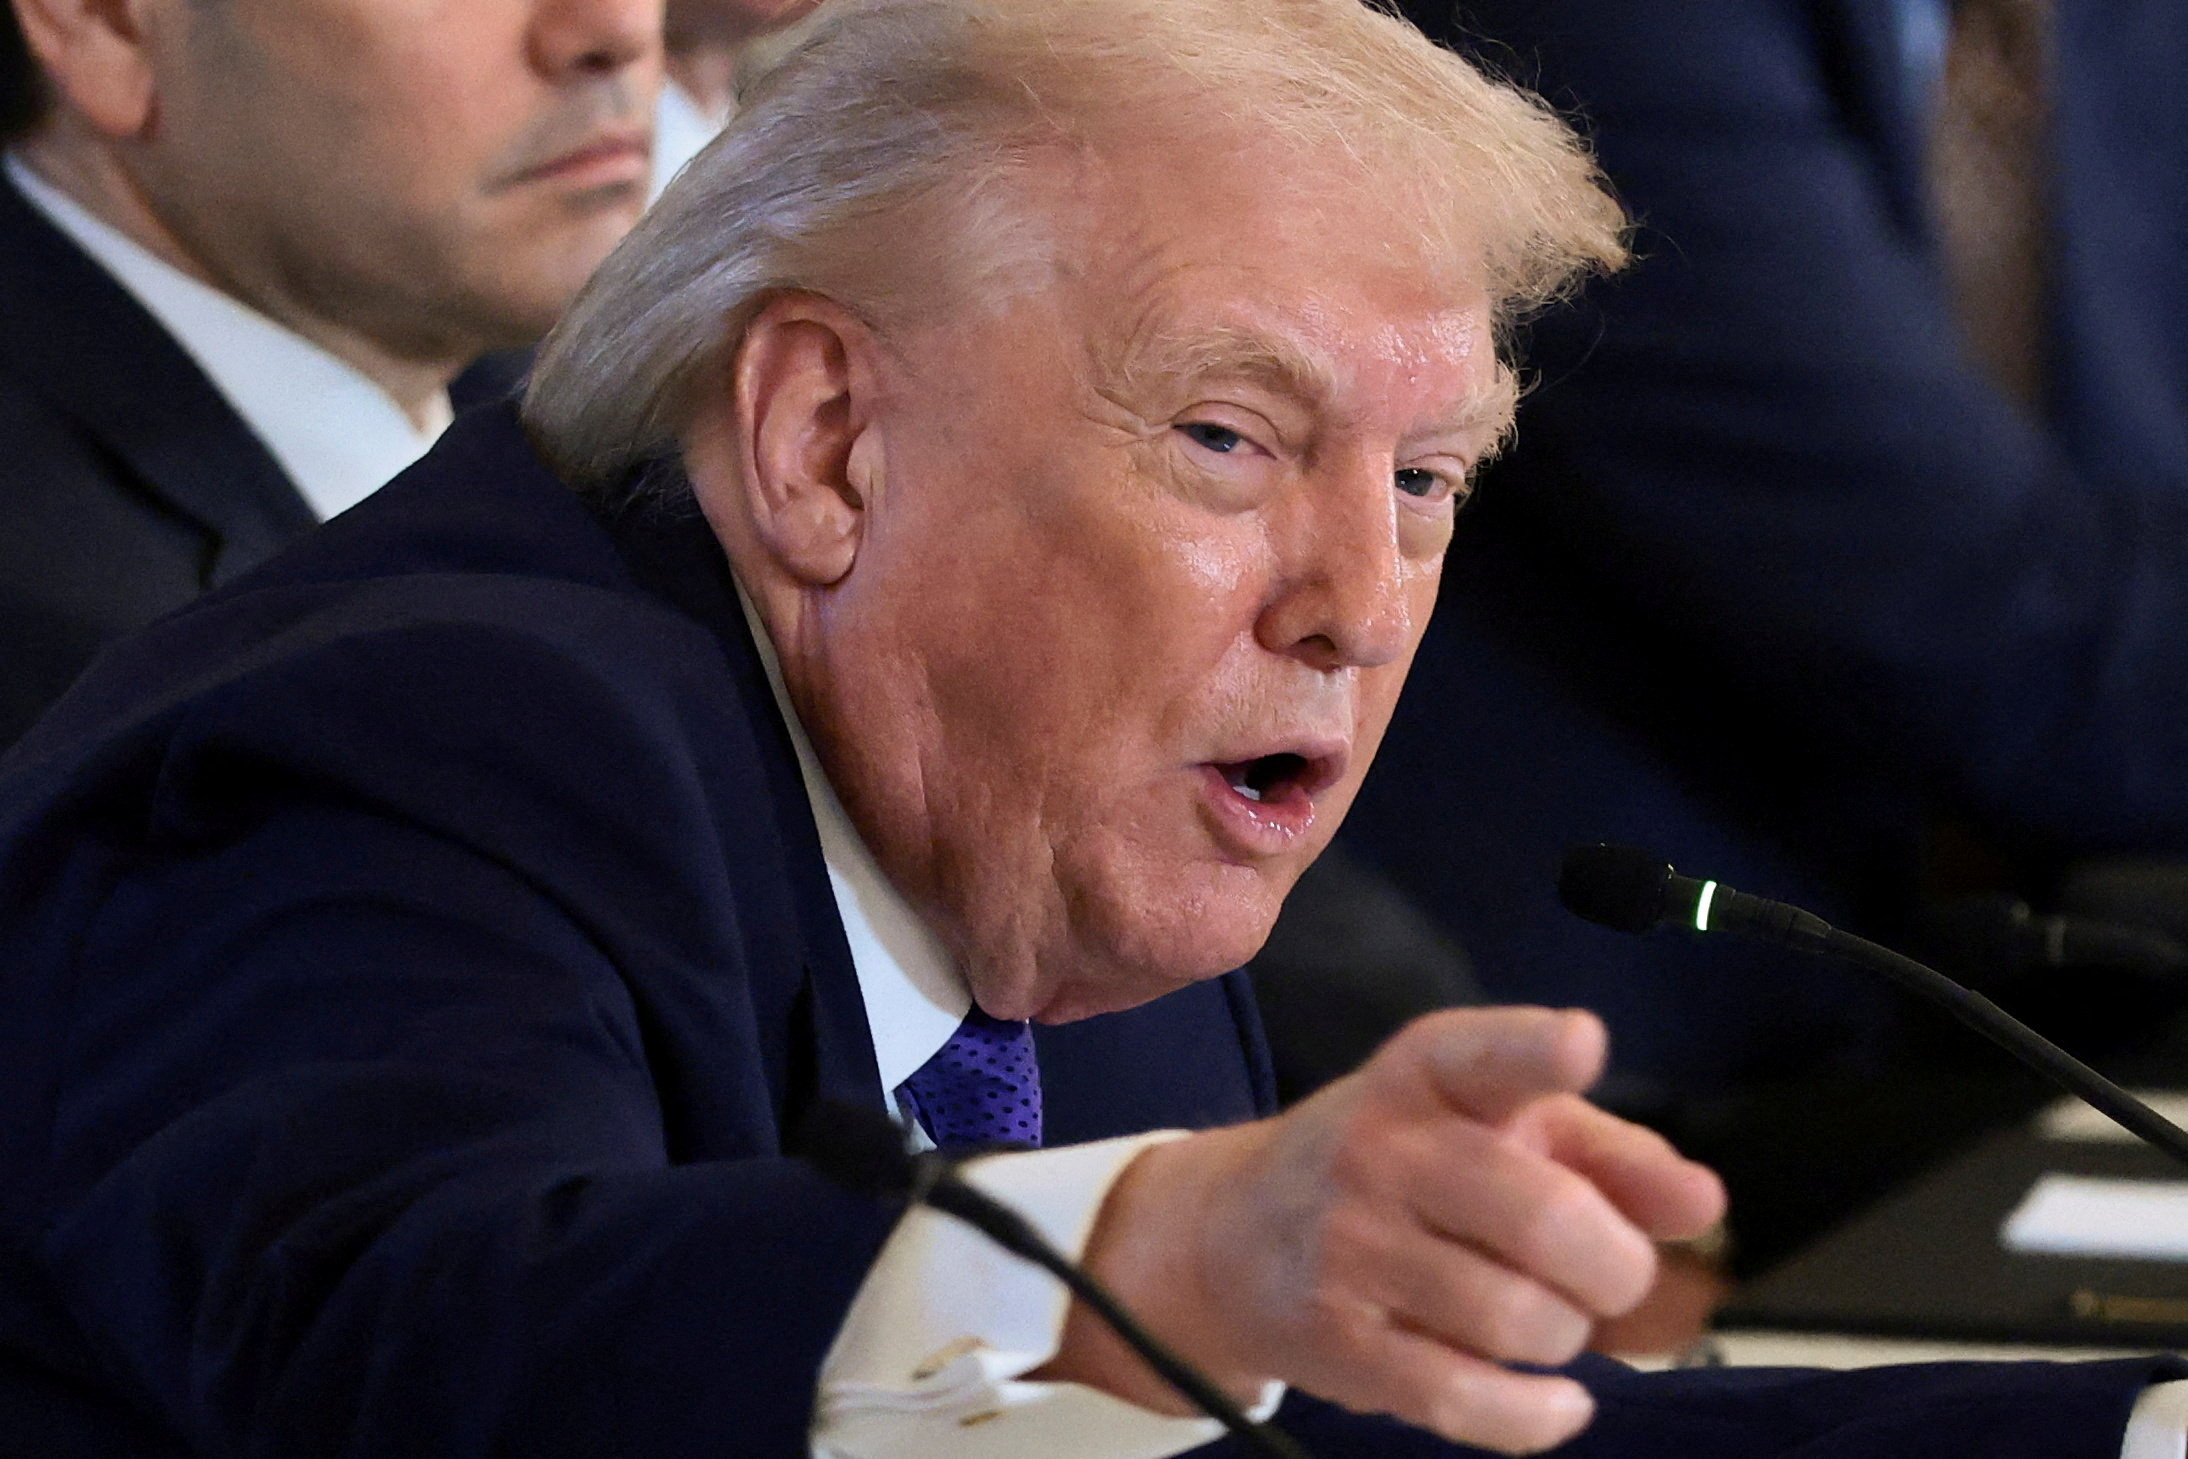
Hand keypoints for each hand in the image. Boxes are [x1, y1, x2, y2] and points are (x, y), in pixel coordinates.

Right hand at [1045, 1007, 1724, 1452]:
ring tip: (1544, 1318)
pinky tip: (1555, 1402)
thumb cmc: (1400, 1168)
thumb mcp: (1493, 1126)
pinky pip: (1467, 1400)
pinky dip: (1536, 1416)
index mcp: (1425, 1074)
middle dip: (1614, 1267)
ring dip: (1567, 1336)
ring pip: (1522, 1319)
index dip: (1537, 1051)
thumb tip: (1704, 1203)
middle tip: (1607, 1276)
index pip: (1482, 1052)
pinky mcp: (1341, 1341)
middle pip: (1545, 1217)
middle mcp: (1381, 1148)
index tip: (1580, 1046)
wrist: (1231, 1233)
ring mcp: (1352, 1247)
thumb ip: (1610, 1153)